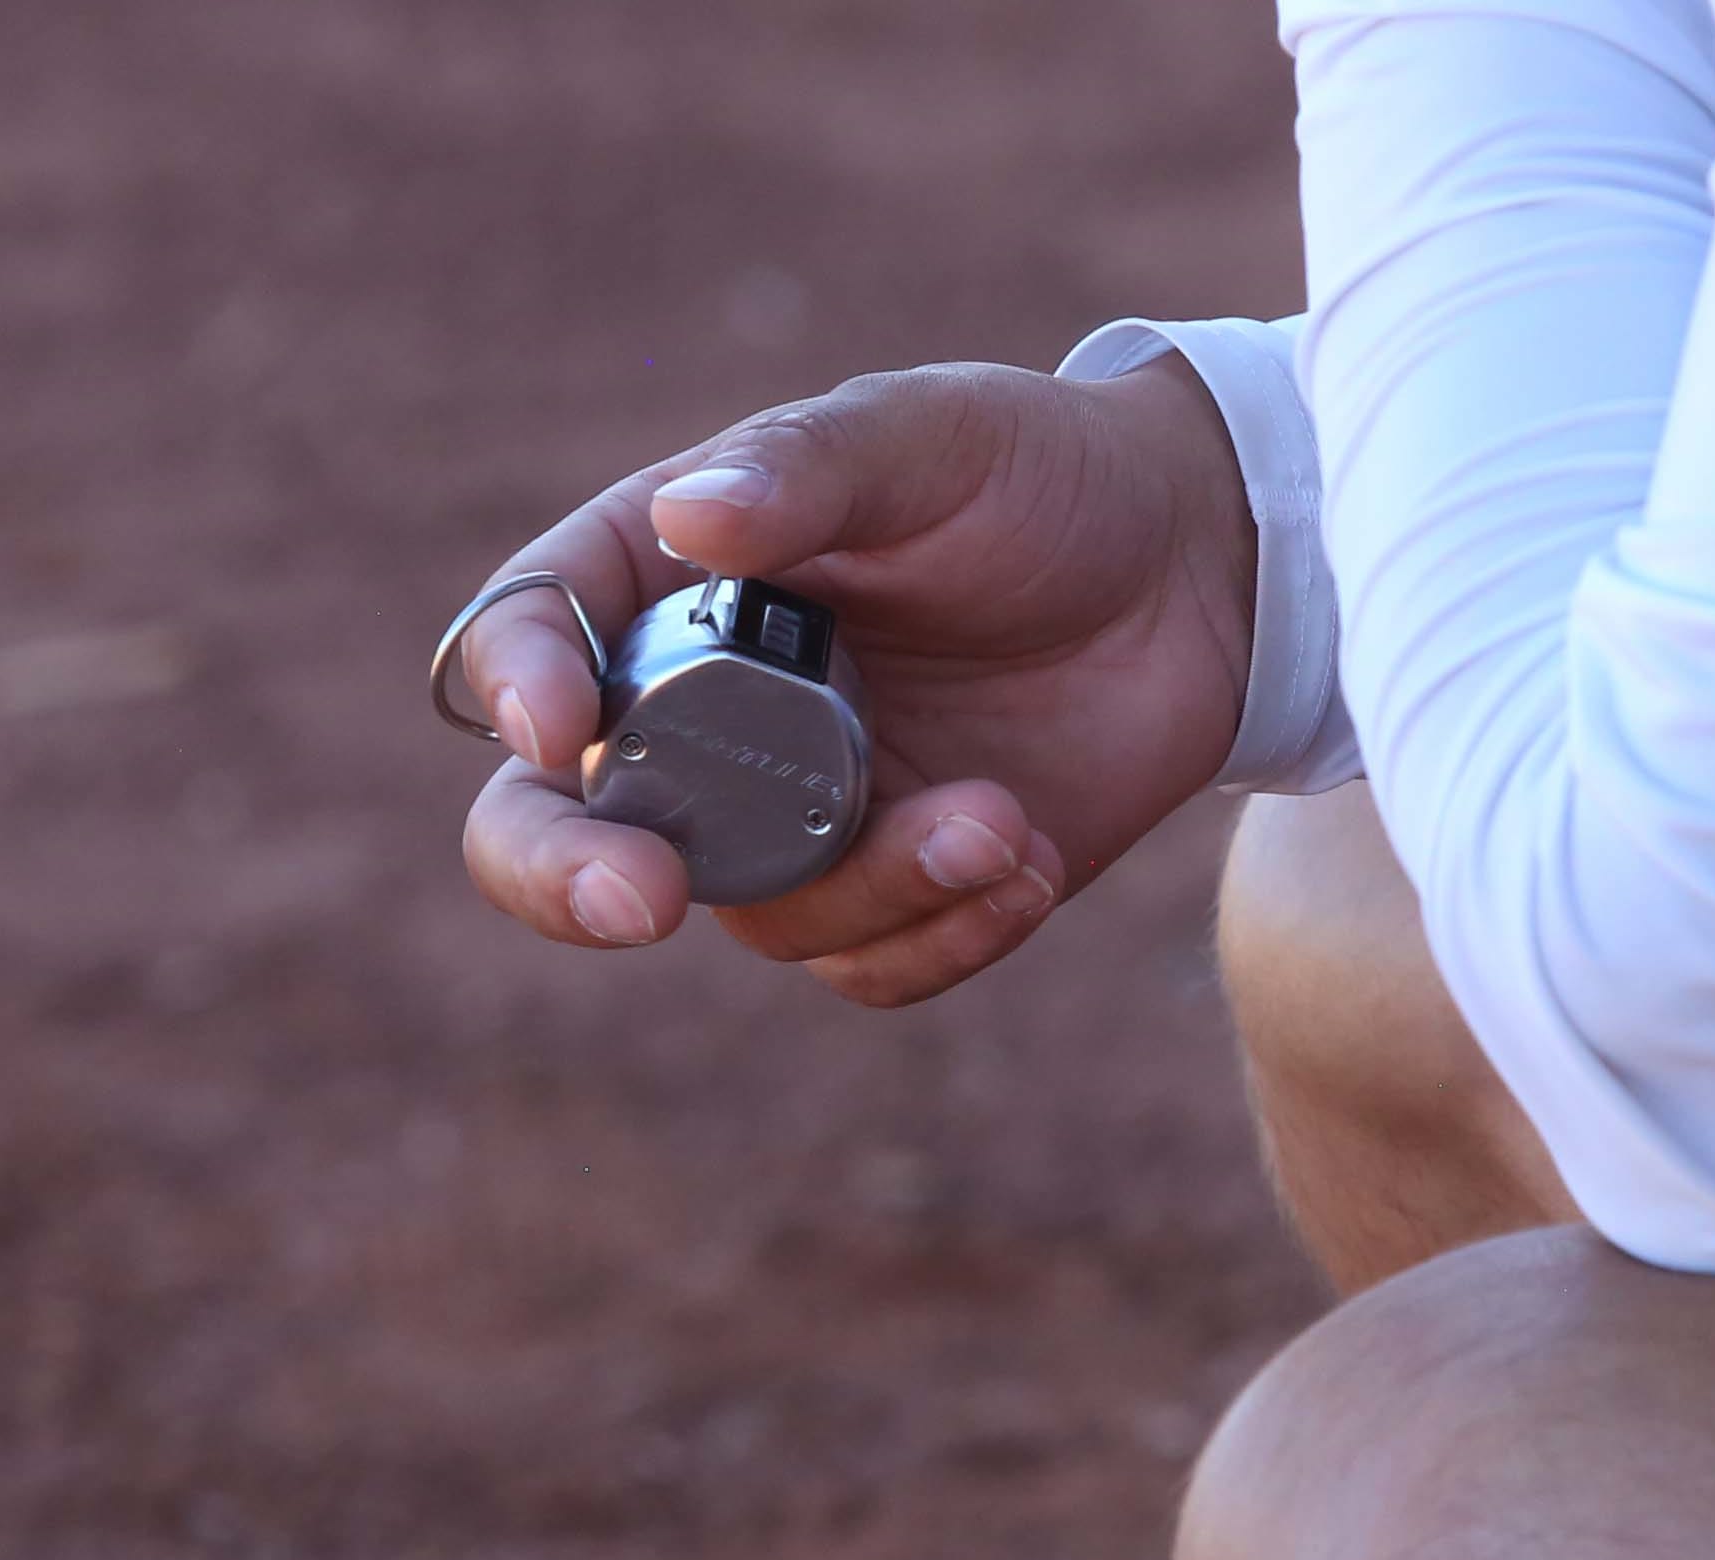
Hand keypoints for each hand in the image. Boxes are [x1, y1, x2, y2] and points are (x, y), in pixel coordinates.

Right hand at [452, 356, 1254, 1005]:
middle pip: (557, 826)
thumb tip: (693, 518)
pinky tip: (1031, 856)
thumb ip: (810, 469)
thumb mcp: (929, 436)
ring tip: (999, 822)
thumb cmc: (1043, 474)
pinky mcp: (903, 887)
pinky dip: (946, 933)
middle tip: (639, 900)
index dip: (514, 684)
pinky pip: (871, 967)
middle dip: (568, 876)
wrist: (1201, 571)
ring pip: (755, 917)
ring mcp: (799, 815)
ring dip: (871, 890)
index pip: (533, 634)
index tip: (558, 724)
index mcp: (673, 578)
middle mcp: (708, 713)